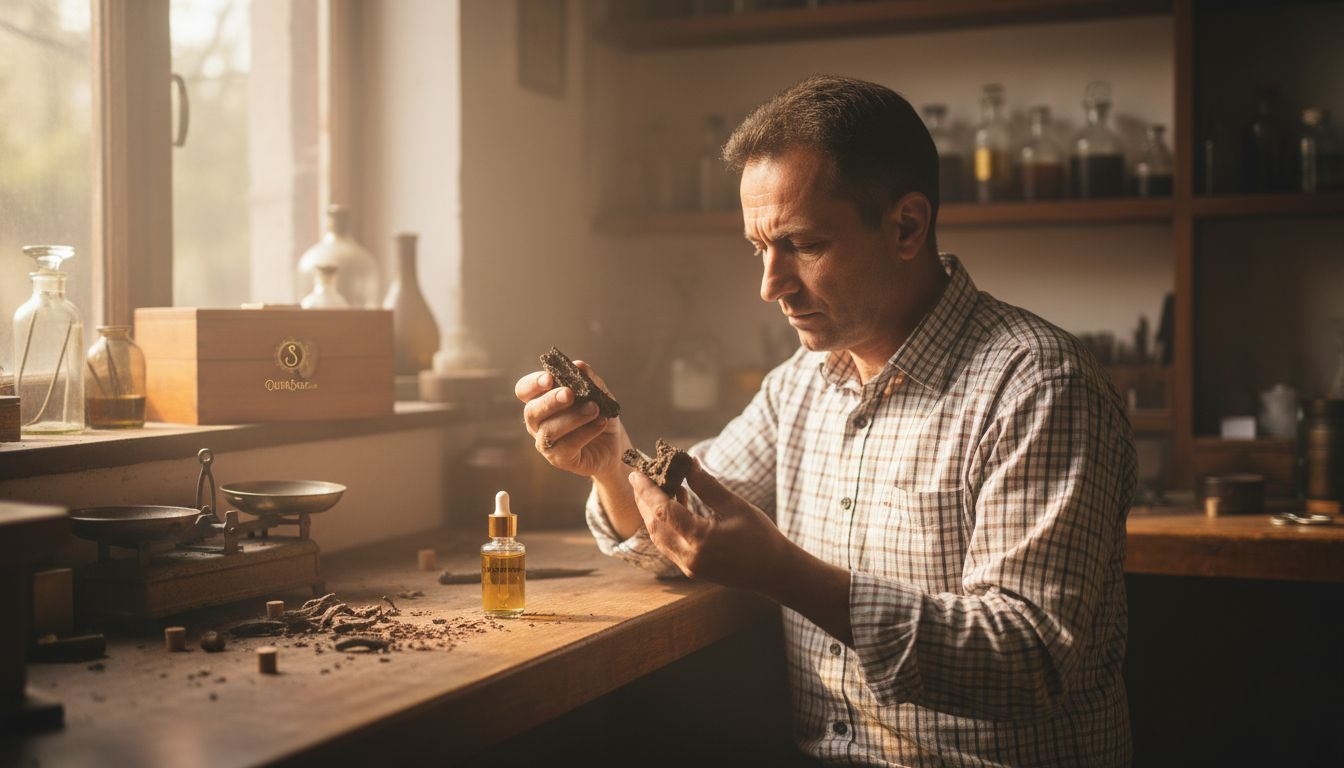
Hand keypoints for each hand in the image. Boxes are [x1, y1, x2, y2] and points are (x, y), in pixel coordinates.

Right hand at [516, 361, 630, 478]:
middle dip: (550, 401)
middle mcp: (538, 422)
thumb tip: (579, 365)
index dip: (533, 384)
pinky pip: (567, 446)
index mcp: (540, 400)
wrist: (614, 443)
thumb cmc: (599, 414)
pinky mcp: (560, 459)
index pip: (524, 390)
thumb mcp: (599, 394)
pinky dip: (585, 432)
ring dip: (572, 417)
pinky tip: (600, 423)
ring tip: (594, 409)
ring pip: (549, 430)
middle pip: (531, 411)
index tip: (549, 378)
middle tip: (569, 394)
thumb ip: (589, 380)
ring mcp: (546, 442)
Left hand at [627, 457, 789, 592]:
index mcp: (701, 539)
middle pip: (654, 525)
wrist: (775, 572)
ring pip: (659, 537)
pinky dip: (665, 525)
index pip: (663, 511)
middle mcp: (690, 556)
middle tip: (640, 478)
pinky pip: (669, 545)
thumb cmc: (761, 536)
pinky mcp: (692, 570)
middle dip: (644, 501)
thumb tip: (688, 463)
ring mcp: (689, 566)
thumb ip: (707, 486)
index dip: (647, 490)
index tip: (636, 472)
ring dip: (652, 514)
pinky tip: (674, 506)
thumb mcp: (735, 505)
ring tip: (654, 489)